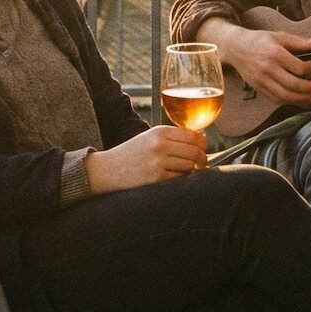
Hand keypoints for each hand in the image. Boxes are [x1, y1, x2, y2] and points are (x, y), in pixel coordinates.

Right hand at [85, 127, 206, 194]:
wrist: (107, 170)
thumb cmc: (130, 154)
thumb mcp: (149, 138)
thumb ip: (171, 138)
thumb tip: (199, 140)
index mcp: (159, 132)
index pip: (192, 135)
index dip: (203, 143)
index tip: (203, 148)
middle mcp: (160, 145)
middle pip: (194, 151)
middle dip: (202, 159)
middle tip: (201, 163)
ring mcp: (158, 163)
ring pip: (189, 166)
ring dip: (191, 170)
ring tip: (185, 170)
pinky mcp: (156, 179)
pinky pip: (179, 179)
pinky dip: (180, 179)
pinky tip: (173, 177)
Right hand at [207, 21, 310, 105]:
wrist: (236, 48)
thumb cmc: (260, 40)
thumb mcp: (279, 36)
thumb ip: (299, 41)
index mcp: (275, 54)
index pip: (298, 67)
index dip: (310, 69)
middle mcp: (268, 69)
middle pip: (293, 84)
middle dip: (309, 88)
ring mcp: (262, 80)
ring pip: (284, 96)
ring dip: (301, 99)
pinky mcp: (258, 88)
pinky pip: (275, 99)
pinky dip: (288, 101)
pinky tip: (296, 98)